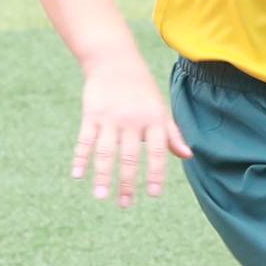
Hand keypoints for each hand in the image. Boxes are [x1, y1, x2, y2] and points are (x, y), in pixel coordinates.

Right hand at [71, 67, 189, 207]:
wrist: (115, 61)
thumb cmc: (142, 90)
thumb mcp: (160, 109)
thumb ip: (172, 134)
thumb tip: (188, 156)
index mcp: (153, 120)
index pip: (157, 152)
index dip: (156, 173)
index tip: (153, 194)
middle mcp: (132, 120)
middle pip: (129, 156)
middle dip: (126, 182)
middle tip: (124, 205)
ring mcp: (110, 118)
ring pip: (105, 152)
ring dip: (102, 175)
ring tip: (100, 197)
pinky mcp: (91, 114)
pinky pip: (85, 140)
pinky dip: (81, 158)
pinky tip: (77, 175)